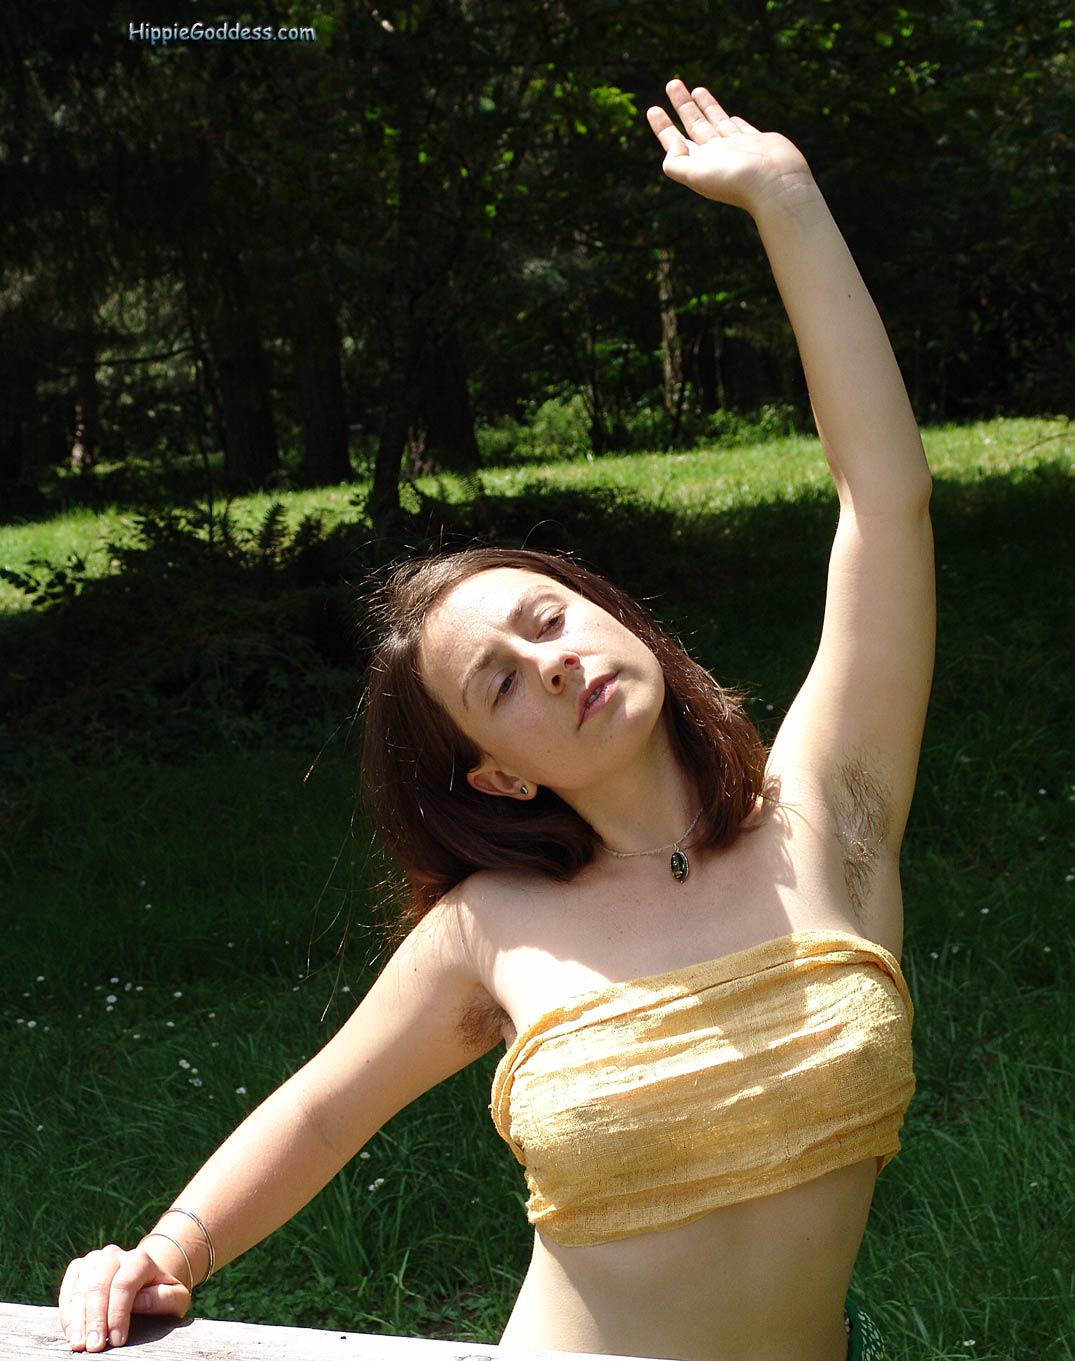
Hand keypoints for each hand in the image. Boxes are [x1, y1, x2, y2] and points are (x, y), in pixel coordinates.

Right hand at [58, 1243, 190, 1351]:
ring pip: (80, 1288)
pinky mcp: (78, 1269)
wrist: (144, 1282)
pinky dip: (67, 1313)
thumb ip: (165, 1298)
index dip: (118, 1313)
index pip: (125, 1284)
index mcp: (140, 1259)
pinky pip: (67, 1290)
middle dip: (95, 1318)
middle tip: (94, 1347)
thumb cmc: (161, 1295)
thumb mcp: (175, 1298)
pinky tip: (71, 1333)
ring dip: (77, 1319)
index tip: (117, 1340)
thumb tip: (140, 1301)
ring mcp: (93, 1260)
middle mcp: (114, 1255)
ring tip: (79, 1344)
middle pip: (99, 1284)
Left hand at [646, 80, 813, 214]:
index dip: (662, 127)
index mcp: (700, 163)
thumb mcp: (696, 175)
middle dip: (682, 105)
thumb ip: (676, 162)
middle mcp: (716, 155)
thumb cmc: (736, 182)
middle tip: (672, 83)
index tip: (653, 109)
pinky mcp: (758, 142)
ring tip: (695, 89)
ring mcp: (737, 148)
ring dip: (705, 106)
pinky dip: (732, 122)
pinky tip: (729, 117)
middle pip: (694, 125)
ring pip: (716, 121)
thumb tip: (674, 142)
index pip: (675, 142)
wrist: (776, 184)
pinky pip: (740, 128)